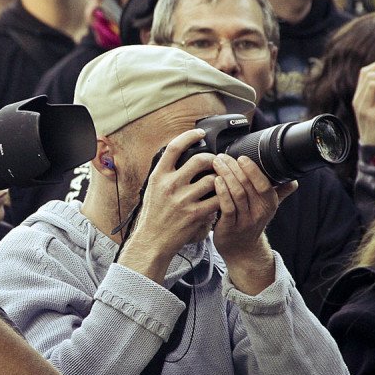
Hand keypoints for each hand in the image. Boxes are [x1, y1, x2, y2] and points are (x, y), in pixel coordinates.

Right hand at [117, 129, 221, 282]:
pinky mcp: (195, 214)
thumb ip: (166, 173)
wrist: (152, 241)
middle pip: (199, 160)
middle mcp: (170, 185)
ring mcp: (183, 200)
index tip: (199, 133)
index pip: (173, 148)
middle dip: (212, 158)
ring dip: (220, 178)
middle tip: (216, 161)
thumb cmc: (153, 215)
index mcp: (158, 176)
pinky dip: (222, 197)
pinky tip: (222, 197)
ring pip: (212, 179)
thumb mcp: (152, 189)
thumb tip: (180, 156)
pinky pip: (217, 199)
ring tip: (221, 180)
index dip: (189, 136)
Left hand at [211, 155, 296, 263]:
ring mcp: (244, 221)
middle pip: (247, 185)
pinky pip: (227, 207)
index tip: (241, 157)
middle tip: (223, 157)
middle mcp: (259, 212)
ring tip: (217, 164)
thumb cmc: (251, 223)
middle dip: (234, 168)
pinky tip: (215, 180)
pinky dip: (221, 192)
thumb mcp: (267, 208)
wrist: (242, 250)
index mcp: (269, 204)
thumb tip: (294, 181)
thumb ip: (279, 193)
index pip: (264, 184)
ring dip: (225, 176)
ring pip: (236, 194)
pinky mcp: (230, 227)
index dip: (252, 170)